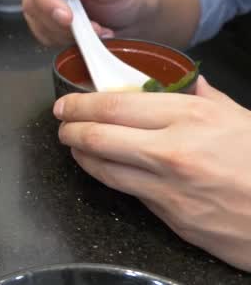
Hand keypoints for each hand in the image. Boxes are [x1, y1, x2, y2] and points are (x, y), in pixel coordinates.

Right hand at [22, 0, 153, 46]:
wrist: (127, 14)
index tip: (67, 17)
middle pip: (33, 0)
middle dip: (59, 20)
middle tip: (87, 26)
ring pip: (36, 20)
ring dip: (65, 32)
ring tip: (91, 27)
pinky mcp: (40, 17)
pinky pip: (42, 34)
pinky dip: (63, 39)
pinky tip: (81, 33)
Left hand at [53, 76, 250, 271]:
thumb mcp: (240, 117)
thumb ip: (204, 97)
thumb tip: (183, 81)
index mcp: (190, 116)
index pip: (115, 105)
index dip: (81, 103)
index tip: (66, 103)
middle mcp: (171, 148)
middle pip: (99, 134)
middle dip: (69, 127)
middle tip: (61, 122)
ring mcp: (167, 185)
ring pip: (102, 166)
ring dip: (80, 152)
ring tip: (74, 143)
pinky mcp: (168, 214)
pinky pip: (124, 190)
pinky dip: (103, 174)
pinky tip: (98, 166)